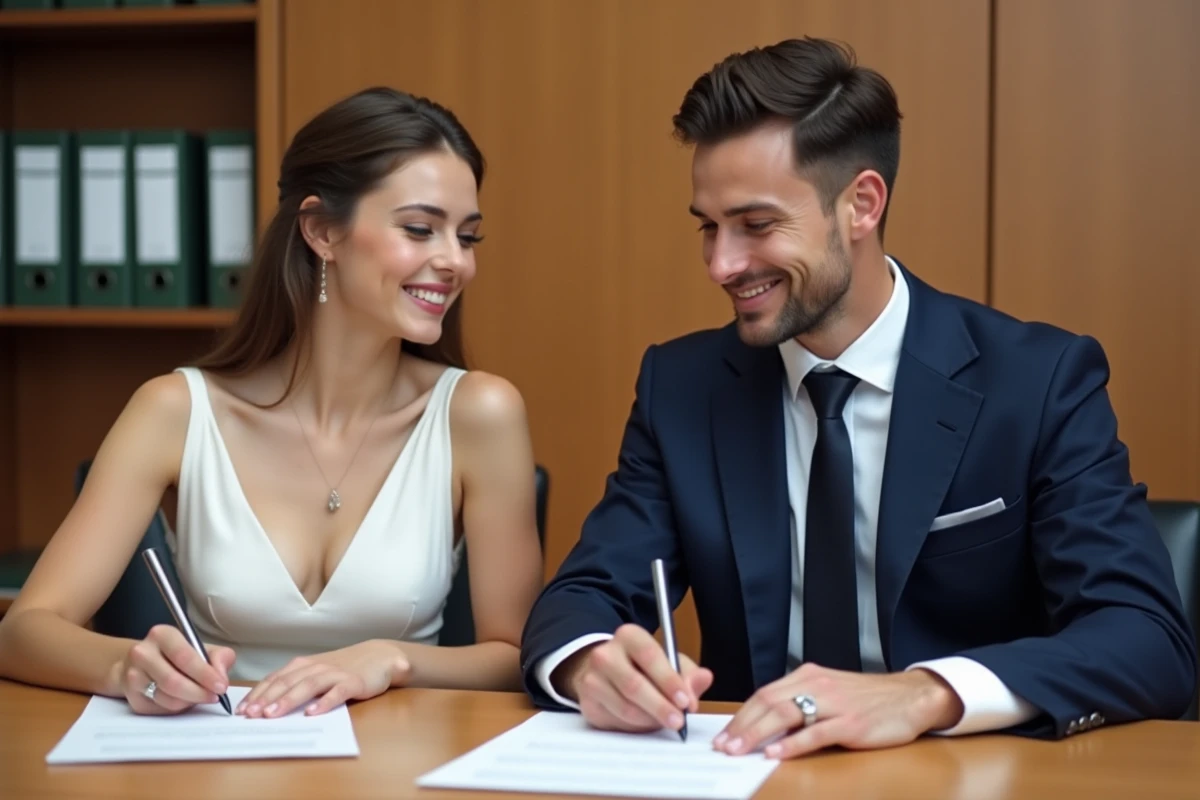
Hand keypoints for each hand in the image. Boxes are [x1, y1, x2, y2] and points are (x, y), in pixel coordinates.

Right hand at [119, 624, 234, 714]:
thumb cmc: (177, 655)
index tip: (220, 686)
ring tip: (199, 696)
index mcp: (162, 635)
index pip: (184, 657)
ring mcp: (133, 676)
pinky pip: (159, 709)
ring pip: (166, 698)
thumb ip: (219, 657)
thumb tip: (221, 677)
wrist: (142, 664)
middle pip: (173, 681)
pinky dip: (176, 708)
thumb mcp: (201, 648)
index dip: (205, 674)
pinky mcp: (131, 697)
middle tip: (214, 697)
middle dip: (199, 693)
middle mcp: (142, 653)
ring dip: (189, 702)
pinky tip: (182, 699)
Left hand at [238, 639, 409, 717]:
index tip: (242, 710)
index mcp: (303, 665)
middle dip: (266, 699)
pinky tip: (312, 713)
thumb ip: (296, 683)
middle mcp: (316, 667)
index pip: (275, 679)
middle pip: (287, 682)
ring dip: (288, 700)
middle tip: (250, 715)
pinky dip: (323, 702)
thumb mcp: (316, 673)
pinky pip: (337, 693)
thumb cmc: (343, 668)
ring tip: (272, 715)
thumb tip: (265, 704)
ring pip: (307, 686)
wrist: (379, 656)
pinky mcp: (353, 683)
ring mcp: (335, 674)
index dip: (257, 694)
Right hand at [558, 623, 713, 733]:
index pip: (649, 656)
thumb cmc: (642, 667)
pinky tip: (646, 722)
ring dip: (650, 719)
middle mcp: (605, 654)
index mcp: (629, 636)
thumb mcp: (669, 663)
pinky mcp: (588, 702)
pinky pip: (616, 720)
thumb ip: (688, 673)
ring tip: (665, 722)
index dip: (669, 680)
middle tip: (678, 720)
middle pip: (634, 685)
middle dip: (661, 706)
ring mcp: (592, 678)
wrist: (605, 672)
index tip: (686, 701)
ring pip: (625, 707)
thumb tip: (703, 679)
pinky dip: (636, 726)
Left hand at [715, 664, 963, 758]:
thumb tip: (766, 725)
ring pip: (786, 714)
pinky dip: (792, 743)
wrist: (909, 697)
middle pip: (768, 702)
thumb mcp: (828, 692)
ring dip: (758, 734)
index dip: (741, 715)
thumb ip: (800, 703)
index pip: (764, 694)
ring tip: (740, 750)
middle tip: (723, 746)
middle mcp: (816, 685)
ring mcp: (833, 703)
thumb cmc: (866, 699)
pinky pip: (815, 733)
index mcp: (807, 676)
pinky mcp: (850, 723)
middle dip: (742, 726)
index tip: (724, 734)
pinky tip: (776, 753)